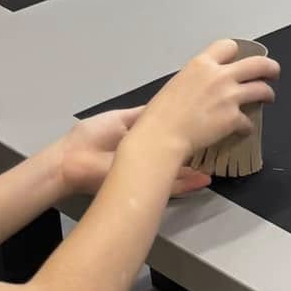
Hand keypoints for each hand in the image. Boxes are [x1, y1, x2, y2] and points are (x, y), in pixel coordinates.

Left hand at [49, 108, 212, 200]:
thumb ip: (143, 115)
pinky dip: (187, 184)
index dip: (186, 124)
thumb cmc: (90, 137)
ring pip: (176, 170)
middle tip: (220, 139)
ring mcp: (146, 170)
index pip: (169, 129)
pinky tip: (205, 180)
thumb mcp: (120, 119)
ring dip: (195, 170)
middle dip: (195, 147)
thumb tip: (161, 104)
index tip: (205, 117)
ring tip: (215, 165)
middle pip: (176, 151)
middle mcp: (147, 153)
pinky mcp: (143, 184)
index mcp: (141, 134)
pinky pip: (169, 186)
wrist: (71, 162)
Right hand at [133, 40, 278, 159]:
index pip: (228, 46)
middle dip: (269, 67)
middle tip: (272, 73)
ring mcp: (229, 96)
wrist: (162, 135)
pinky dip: (246, 127)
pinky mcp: (233, 118)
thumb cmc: (160, 115)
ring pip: (262, 89)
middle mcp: (219, 76)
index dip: (236, 53)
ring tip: (268, 97)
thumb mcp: (176, 84)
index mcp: (201, 65)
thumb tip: (201, 88)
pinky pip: (248, 121)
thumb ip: (196, 81)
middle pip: (257, 64)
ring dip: (268, 94)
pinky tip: (243, 130)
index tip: (239, 60)